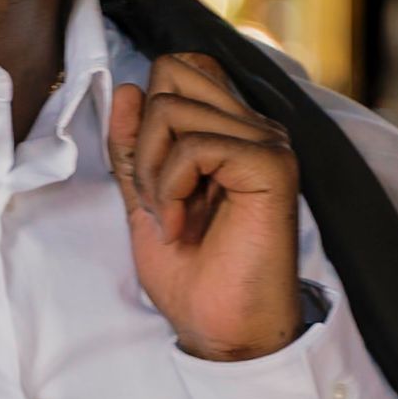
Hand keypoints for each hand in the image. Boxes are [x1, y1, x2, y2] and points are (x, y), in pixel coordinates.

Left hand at [109, 52, 303, 361]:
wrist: (223, 330)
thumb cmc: (193, 274)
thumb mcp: (145, 198)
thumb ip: (134, 146)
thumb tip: (126, 90)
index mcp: (229, 130)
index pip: (180, 68)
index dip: (147, 112)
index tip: (148, 176)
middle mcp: (253, 127)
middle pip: (171, 72)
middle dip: (143, 137)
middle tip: (156, 198)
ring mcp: (266, 143)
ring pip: (172, 109)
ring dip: (152, 171)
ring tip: (170, 218)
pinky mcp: (270, 165)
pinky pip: (195, 145)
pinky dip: (171, 186)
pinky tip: (181, 224)